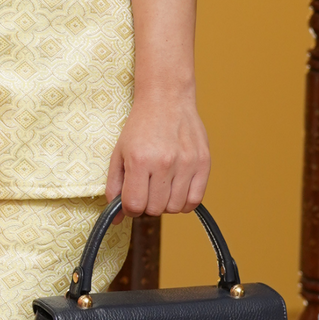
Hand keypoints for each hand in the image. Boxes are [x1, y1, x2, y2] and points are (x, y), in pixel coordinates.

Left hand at [106, 90, 209, 214]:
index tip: (131, 199)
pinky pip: (195, 200)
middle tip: (146, 190)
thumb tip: (116, 219)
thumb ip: (114, 188)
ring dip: (165, 204)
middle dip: (146, 205)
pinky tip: (176, 189)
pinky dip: (184, 202)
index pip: (135, 204)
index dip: (130, 207)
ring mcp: (187, 163)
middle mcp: (165, 162)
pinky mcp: (204, 163)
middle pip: (155, 209)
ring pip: (175, 208)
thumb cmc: (140, 128)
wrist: (167, 100)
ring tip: (161, 187)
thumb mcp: (118, 154)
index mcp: (140, 160)